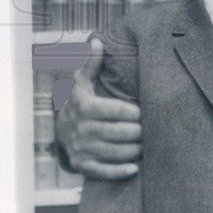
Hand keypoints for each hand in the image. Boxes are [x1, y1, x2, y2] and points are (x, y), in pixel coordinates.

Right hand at [54, 37, 141, 179]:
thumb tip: (96, 41)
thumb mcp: (82, 81)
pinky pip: (102, 171)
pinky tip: (135, 167)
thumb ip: (92, 63)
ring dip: (136, 150)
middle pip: (119, 133)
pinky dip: (120, 171)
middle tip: (153, 129)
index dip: (134, 112)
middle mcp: (81, 129)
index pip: (114, 110)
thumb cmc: (79, 101)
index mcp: (84, 107)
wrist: (59, 130)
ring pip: (115, 152)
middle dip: (140, 131)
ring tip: (149, 144)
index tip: (145, 111)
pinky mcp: (82, 165)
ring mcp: (81, 149)